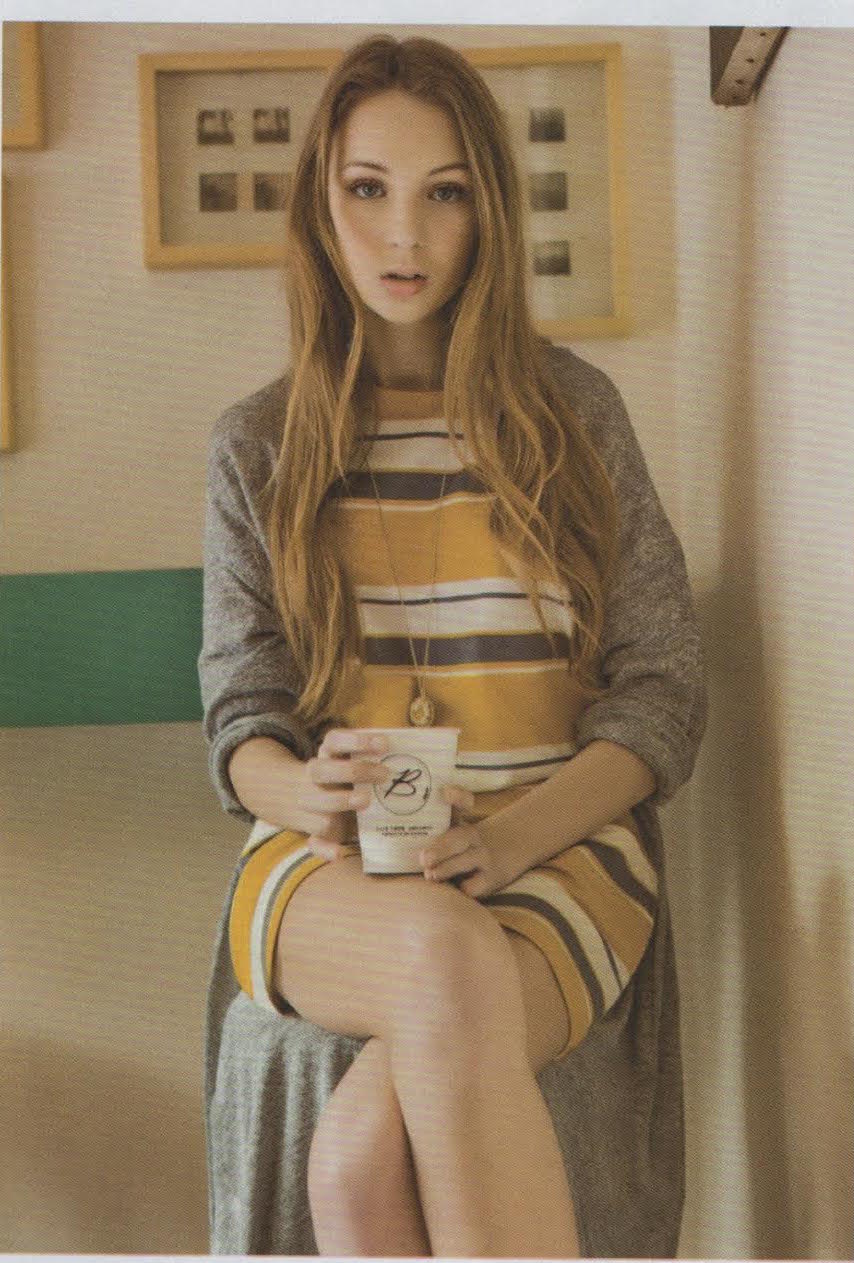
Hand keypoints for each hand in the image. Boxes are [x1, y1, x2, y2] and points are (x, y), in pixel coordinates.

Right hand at [299, 728, 390, 860]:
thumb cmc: (342, 778)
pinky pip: (313, 841)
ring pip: (316, 803)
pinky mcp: (311, 831)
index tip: (385, 743)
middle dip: (354, 771)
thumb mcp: (349, 761)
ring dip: (340, 800)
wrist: (298, 798)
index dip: (357, 740)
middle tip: (385, 774)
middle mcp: (314, 777)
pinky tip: (339, 853)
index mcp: (326, 756)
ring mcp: (309, 804)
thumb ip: (375, 758)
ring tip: (366, 801)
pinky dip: (324, 849)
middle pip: (322, 769)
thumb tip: (421, 751)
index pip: (334, 741)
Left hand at [419, 786, 511, 898]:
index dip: (457, 797)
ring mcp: (483, 857)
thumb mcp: (448, 835)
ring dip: (448, 868)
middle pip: (460, 838)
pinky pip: (476, 885)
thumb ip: (426, 834)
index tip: (446, 793)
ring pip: (467, 861)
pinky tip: (455, 890)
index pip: (462, 803)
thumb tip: (394, 839)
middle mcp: (472, 837)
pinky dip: (466, 888)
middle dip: (441, 848)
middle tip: (424, 858)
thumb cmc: (458, 849)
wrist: (500, 857)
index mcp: (460, 822)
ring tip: (431, 875)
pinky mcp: (491, 879)